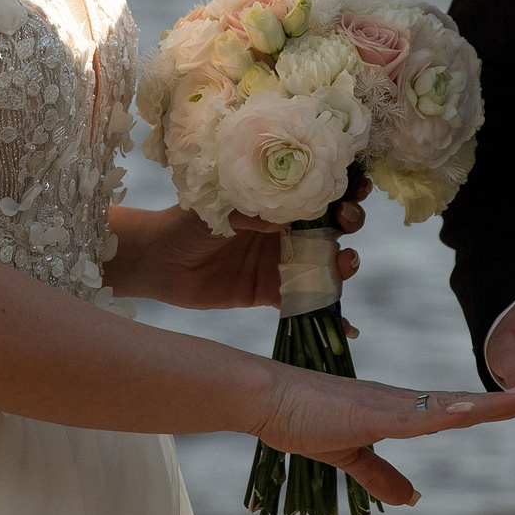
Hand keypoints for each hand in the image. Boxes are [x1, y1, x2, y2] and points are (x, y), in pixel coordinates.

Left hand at [109, 188, 368, 316]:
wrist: (158, 261)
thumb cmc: (186, 222)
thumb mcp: (216, 206)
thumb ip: (248, 210)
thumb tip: (283, 216)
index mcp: (276, 200)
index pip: (317, 188)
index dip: (342, 185)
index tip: (355, 185)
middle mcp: (287, 229)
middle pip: (333, 223)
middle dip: (350, 219)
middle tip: (346, 221)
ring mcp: (283, 261)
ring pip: (327, 262)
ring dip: (345, 263)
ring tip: (345, 264)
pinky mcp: (273, 293)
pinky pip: (307, 305)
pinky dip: (330, 317)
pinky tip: (348, 328)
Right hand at [251, 373, 514, 506]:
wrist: (267, 399)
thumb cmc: (303, 421)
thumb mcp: (349, 456)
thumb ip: (381, 476)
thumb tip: (411, 498)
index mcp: (401, 411)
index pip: (457, 410)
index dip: (493, 406)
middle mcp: (404, 403)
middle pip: (465, 403)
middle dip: (508, 399)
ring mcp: (390, 405)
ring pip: (451, 405)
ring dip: (492, 403)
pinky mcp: (370, 413)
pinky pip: (416, 415)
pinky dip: (445, 414)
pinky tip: (470, 412)